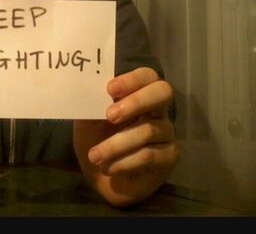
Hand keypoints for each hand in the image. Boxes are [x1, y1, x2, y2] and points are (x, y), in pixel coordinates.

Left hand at [73, 67, 179, 206]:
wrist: (100, 179)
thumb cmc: (96, 142)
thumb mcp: (87, 123)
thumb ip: (90, 105)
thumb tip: (86, 89)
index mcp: (138, 95)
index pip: (147, 76)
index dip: (132, 80)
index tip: (110, 89)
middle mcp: (157, 110)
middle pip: (163, 92)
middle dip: (136, 101)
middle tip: (110, 115)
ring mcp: (166, 132)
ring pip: (148, 131)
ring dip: (116, 145)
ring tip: (94, 156)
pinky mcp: (169, 156)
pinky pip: (149, 155)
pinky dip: (124, 162)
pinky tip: (109, 168)